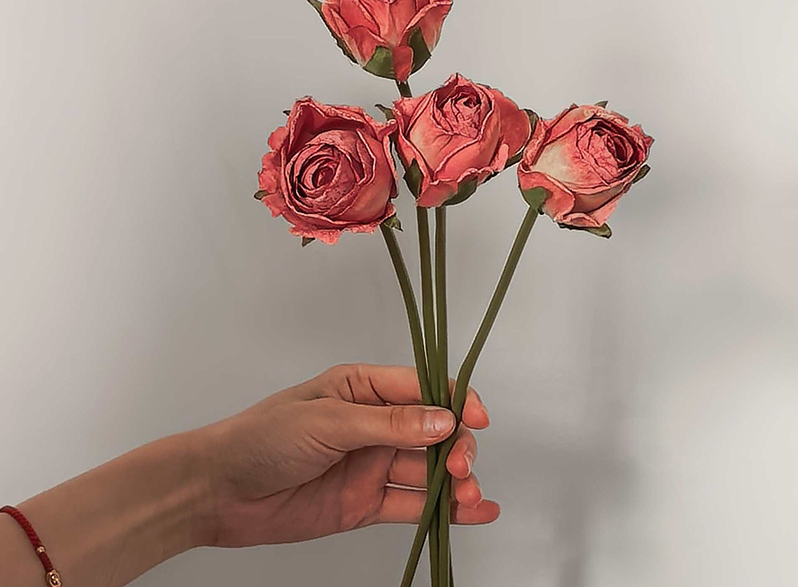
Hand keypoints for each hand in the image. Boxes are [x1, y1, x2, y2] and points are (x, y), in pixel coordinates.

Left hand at [195, 363, 498, 546]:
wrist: (220, 491)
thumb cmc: (264, 437)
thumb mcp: (328, 421)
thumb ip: (388, 425)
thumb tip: (443, 420)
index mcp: (364, 388)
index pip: (423, 386)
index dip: (455, 399)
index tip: (476, 419)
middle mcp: (374, 424)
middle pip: (434, 430)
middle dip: (456, 445)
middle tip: (459, 466)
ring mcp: (372, 464)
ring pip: (428, 469)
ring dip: (456, 480)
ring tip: (469, 494)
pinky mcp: (367, 503)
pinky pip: (413, 504)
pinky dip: (446, 510)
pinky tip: (475, 512)